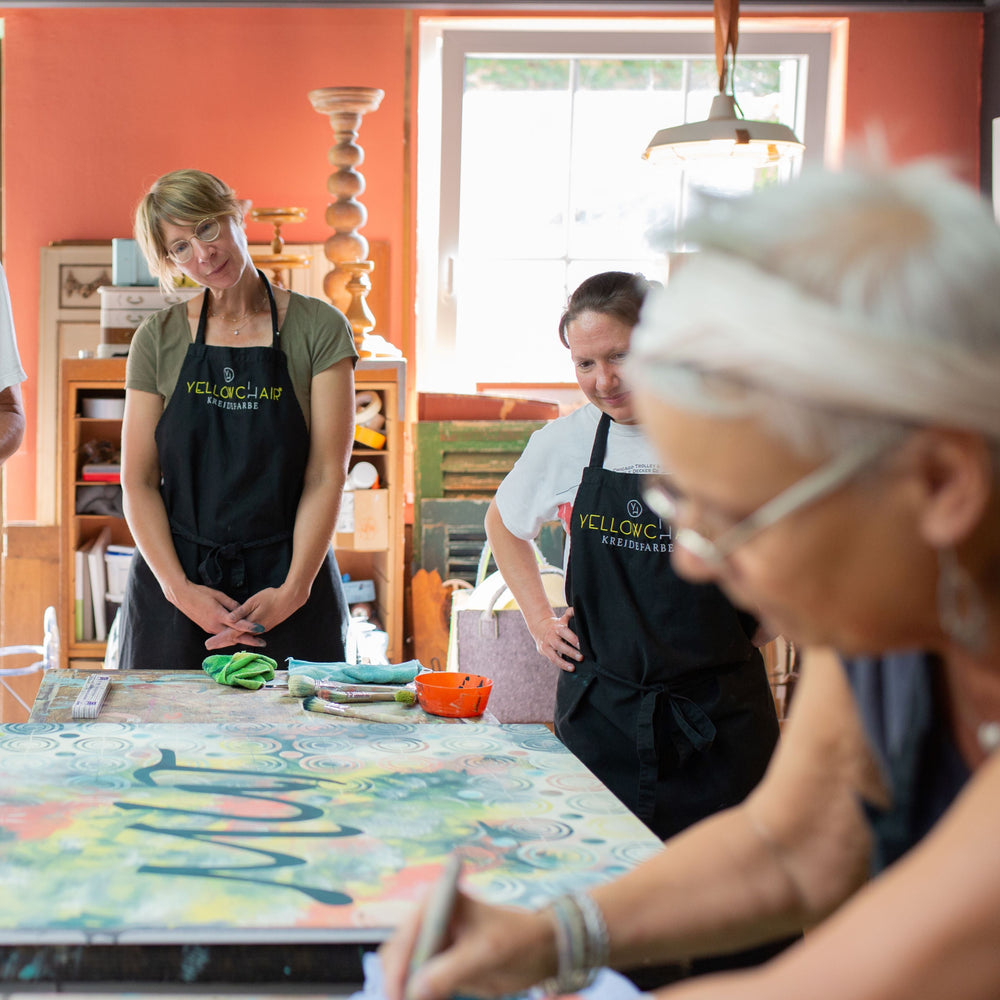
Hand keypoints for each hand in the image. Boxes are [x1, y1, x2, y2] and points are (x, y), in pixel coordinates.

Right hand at [169, 580, 266, 648]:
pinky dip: (231, 637)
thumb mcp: (219, 595)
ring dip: (241, 640)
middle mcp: (214, 625)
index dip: (250, 627)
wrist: (182, 596)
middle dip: (249, 640)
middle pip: (235, 636)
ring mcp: (210, 628)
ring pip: (228, 638)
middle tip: (262, 642)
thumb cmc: (200, 593)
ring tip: (255, 641)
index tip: (261, 629)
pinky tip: (240, 637)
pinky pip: (222, 635)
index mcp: (218, 615)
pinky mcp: (207, 628)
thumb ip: (232, 604)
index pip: (238, 624)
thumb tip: (242, 611)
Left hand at [204, 583, 306, 649]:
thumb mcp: (254, 601)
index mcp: (250, 624)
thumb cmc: (272, 597)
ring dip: (230, 639)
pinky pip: (249, 634)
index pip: (231, 634)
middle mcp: (255, 630)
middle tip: (209, 645)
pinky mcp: (265, 626)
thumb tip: (228, 619)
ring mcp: (261, 629)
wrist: (290, 599)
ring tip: (218, 641)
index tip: (207, 644)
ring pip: (242, 637)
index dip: (218, 639)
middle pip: (235, 638)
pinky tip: (236, 635)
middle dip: (221, 642)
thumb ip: (241, 611)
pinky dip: (240, 636)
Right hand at [378, 889, 555, 999]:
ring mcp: (432, 940)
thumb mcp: (485, 953)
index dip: (398, 970)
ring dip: (406, 992)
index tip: (401, 998)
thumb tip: (414, 992)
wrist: (540, 950)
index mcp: (437, 900)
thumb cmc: (517, 938)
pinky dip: (418, 997)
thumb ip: (450, 972)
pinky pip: (417, 983)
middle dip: (398, 984)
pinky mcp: (438, 962)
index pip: (406, 937)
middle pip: (398, 955)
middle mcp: (429, 916)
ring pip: (404, 972)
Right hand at [529, 607, 580, 670]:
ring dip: (564, 662)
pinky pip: (553, 660)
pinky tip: (570, 668)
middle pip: (559, 645)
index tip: (581, 644)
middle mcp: (551, 636)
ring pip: (554, 655)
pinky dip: (561, 665)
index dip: (572, 638)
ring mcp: (547, 645)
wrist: (540, 628)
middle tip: (581, 657)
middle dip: (570, 651)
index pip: (564, 632)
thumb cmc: (557, 625)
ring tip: (574, 667)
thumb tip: (576, 609)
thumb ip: (570, 614)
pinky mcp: (545, 652)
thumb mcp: (563, 618)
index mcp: (557, 627)